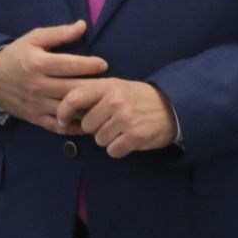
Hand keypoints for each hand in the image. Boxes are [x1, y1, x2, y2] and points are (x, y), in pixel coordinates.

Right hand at [0, 20, 107, 134]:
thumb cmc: (17, 55)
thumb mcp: (34, 38)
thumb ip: (59, 33)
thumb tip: (83, 25)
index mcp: (38, 64)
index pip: (70, 66)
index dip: (90, 65)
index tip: (103, 64)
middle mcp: (38, 86)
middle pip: (72, 89)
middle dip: (94, 87)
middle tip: (111, 85)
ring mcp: (37, 104)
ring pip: (68, 109)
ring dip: (87, 107)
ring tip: (104, 102)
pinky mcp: (35, 118)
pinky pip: (58, 126)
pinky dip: (75, 127)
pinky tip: (90, 120)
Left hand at [56, 78, 177, 157]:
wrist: (174, 107)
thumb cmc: (140, 98)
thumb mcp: (118, 87)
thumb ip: (93, 94)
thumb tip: (64, 111)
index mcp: (109, 86)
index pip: (74, 98)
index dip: (63, 112)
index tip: (63, 120)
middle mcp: (115, 101)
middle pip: (86, 125)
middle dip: (96, 127)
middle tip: (112, 121)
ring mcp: (125, 119)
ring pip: (99, 140)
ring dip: (109, 139)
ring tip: (124, 129)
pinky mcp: (134, 136)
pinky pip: (112, 150)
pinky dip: (120, 148)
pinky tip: (130, 138)